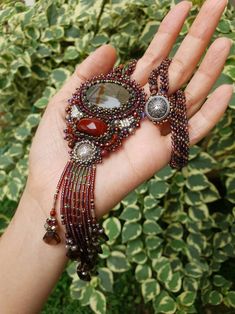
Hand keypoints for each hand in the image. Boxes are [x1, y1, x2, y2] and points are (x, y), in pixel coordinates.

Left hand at [26, 0, 232, 218]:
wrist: (56, 191)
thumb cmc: (54, 150)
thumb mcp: (64, 102)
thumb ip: (87, 74)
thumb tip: (112, 47)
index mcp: (123, 97)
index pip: (152, 59)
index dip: (168, 32)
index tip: (184, 5)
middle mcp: (143, 111)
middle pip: (177, 69)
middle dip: (197, 37)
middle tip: (218, 4)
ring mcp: (154, 132)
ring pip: (190, 95)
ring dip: (209, 68)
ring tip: (225, 39)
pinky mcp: (160, 154)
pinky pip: (192, 131)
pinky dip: (212, 113)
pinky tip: (227, 88)